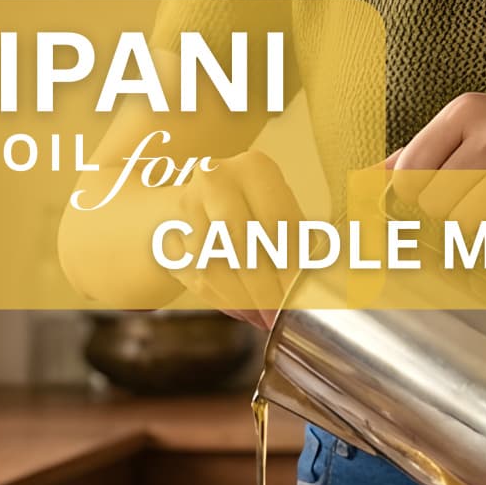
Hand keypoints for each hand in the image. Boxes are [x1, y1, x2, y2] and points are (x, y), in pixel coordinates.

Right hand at [169, 150, 302, 329]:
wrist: (193, 200)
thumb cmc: (252, 212)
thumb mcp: (279, 213)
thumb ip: (299, 243)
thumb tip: (320, 287)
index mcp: (255, 168)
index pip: (278, 225)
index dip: (290, 267)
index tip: (301, 298)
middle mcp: (215, 178)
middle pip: (245, 246)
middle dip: (265, 289)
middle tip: (280, 315)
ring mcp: (185, 204)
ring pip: (217, 266)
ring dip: (243, 299)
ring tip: (262, 317)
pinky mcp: (165, 232)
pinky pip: (196, 276)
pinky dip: (221, 298)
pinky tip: (241, 308)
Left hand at [389, 92, 485, 223]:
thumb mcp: (481, 127)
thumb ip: (423, 151)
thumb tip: (368, 180)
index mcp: (467, 110)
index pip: (407, 174)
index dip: (413, 198)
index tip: (432, 199)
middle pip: (431, 205)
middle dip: (450, 213)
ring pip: (461, 227)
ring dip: (479, 228)